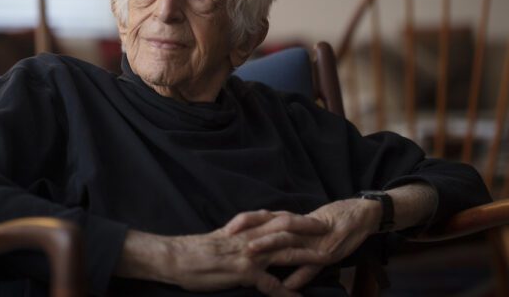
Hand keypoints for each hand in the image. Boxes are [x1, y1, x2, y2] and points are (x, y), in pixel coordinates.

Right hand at [118, 210, 327, 296]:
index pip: (276, 219)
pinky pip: (272, 285)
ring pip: (286, 252)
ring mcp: (250, 254)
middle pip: (287, 230)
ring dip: (308, 256)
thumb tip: (247, 231)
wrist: (178, 257)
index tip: (313, 218)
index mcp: (245, 228)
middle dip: (310, 230)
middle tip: (331, 230)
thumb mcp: (220, 236)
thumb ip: (238, 233)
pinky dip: (287, 294)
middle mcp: (251, 238)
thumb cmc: (196, 250)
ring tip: (327, 259)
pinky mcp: (245, 272)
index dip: (296, 218)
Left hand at [239, 199, 381, 289]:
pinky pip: (310, 266)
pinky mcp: (327, 253)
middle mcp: (302, 228)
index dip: (247, 220)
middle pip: (272, 227)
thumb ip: (285, 228)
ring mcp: (313, 241)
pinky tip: (286, 286)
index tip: (228, 227)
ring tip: (251, 256)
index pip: (266, 216)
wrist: (362, 215)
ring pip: (288, 242)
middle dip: (252, 233)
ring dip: (269, 249)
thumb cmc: (332, 217)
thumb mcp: (305, 221)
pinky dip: (299, 276)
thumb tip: (262, 233)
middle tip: (231, 240)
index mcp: (294, 219)